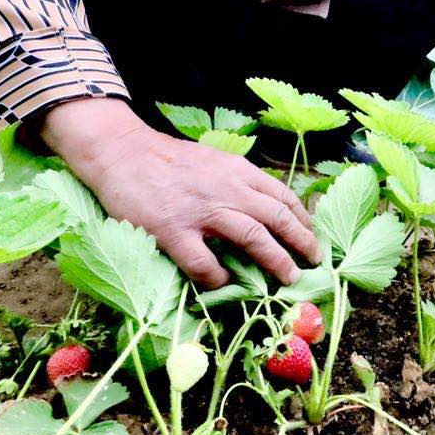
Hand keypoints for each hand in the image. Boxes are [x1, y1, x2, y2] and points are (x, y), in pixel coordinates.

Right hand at [40, 98, 318, 286]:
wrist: (121, 152)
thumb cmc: (166, 158)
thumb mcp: (212, 159)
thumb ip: (237, 179)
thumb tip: (263, 203)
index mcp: (237, 170)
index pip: (282, 195)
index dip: (303, 218)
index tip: (312, 234)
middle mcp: (226, 189)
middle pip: (277, 217)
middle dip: (301, 242)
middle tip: (314, 261)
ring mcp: (201, 211)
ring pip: (252, 238)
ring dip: (275, 261)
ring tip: (288, 278)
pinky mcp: (173, 231)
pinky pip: (203, 263)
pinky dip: (218, 277)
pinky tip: (224, 283)